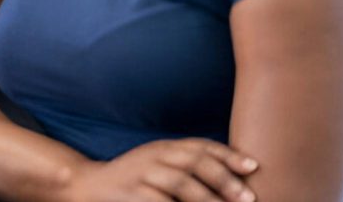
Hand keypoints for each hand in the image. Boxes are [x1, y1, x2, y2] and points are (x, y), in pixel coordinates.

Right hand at [66, 139, 258, 201]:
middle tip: (247, 197)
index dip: (228, 155)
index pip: (201, 146)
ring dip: (207, 198)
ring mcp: (141, 175)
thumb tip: (235, 180)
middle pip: (193, 162)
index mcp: (164, 147)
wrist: (89, 185)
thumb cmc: (135, 179)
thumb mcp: (160, 164)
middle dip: (223, 179)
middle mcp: (153, 156)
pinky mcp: (131, 195)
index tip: (254, 166)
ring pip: (179, 183)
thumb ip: (188, 166)